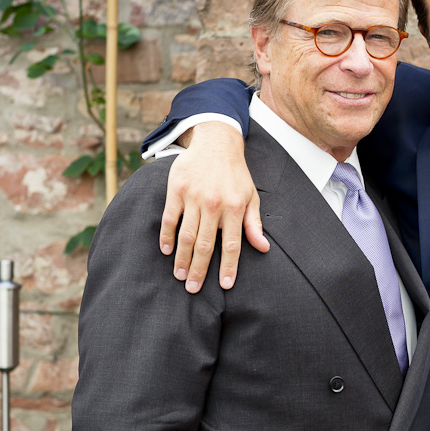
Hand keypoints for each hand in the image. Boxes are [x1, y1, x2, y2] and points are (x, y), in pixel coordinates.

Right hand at [160, 122, 268, 291]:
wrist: (216, 142)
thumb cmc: (236, 174)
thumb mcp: (251, 196)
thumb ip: (254, 223)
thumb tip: (263, 248)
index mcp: (235, 207)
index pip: (232, 244)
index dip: (229, 267)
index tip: (225, 286)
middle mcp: (214, 204)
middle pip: (206, 245)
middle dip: (199, 270)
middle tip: (192, 288)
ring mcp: (194, 197)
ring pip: (186, 235)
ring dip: (181, 258)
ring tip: (179, 275)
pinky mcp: (177, 189)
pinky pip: (170, 218)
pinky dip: (166, 236)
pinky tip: (166, 251)